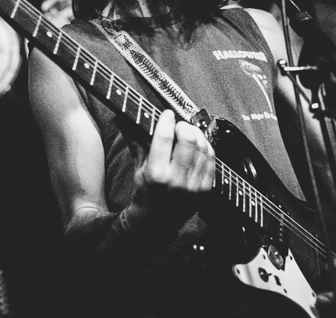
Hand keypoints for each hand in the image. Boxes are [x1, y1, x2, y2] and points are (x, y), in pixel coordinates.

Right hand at [129, 110, 215, 232]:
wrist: (156, 222)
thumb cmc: (145, 194)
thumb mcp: (138, 169)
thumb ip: (135, 142)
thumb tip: (124, 119)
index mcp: (156, 174)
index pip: (164, 138)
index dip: (166, 121)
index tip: (167, 114)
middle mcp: (176, 180)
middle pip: (188, 140)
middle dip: (184, 126)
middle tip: (179, 125)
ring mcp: (194, 186)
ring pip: (203, 147)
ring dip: (197, 135)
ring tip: (189, 133)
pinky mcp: (206, 189)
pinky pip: (211, 160)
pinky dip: (206, 147)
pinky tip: (198, 145)